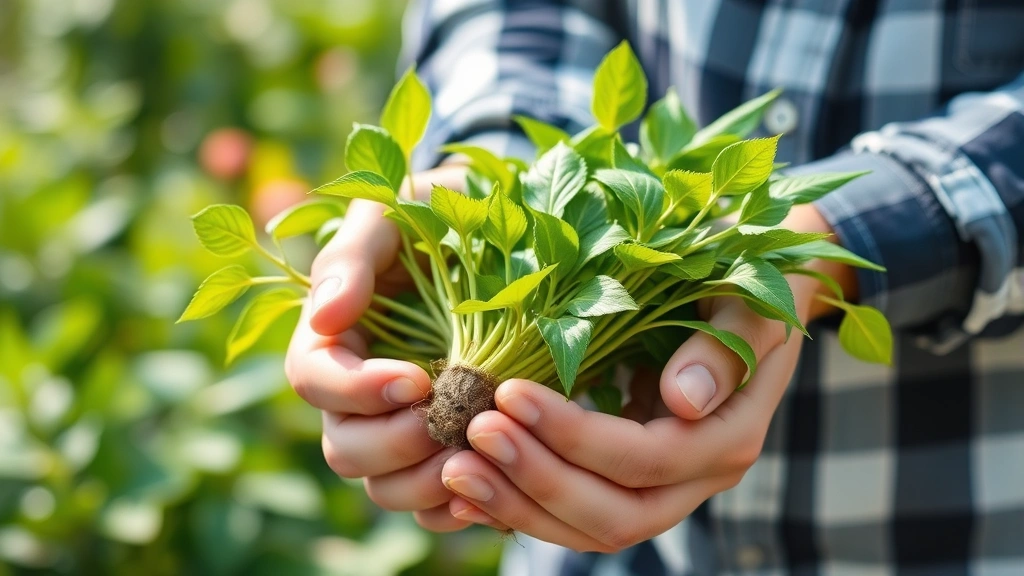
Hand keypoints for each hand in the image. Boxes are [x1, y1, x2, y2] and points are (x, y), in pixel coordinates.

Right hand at [285, 164, 504, 531]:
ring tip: (477, 454)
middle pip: (344, 448)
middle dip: (394, 443)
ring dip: (425, 481)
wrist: (510, 231)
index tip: (417, 378)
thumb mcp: (399, 210)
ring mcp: (400, 425)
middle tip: (451, 422)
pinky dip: (455, 505)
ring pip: (383, 486)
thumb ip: (355, 255)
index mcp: (335, 335)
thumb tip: (322, 316)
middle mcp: (359, 391)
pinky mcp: (443, 449)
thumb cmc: (445, 210)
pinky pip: (431, 503)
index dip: (356, 391)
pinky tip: (492, 482)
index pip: (313, 381)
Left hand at [439, 204, 854, 550]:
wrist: (745, 300)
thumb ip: (724, 348)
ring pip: (588, 529)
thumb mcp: (746, 301)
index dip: (574, 435)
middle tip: (471, 433)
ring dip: (518, 504)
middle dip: (536, 480)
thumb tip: (685, 401)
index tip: (510, 392)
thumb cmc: (743, 285)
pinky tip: (465, 492)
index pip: (644, 459)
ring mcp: (660, 488)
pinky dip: (519, 508)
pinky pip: (573, 517)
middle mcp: (695, 478)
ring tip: (454, 469)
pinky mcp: (625, 483)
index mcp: (728, 437)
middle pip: (614, 513)